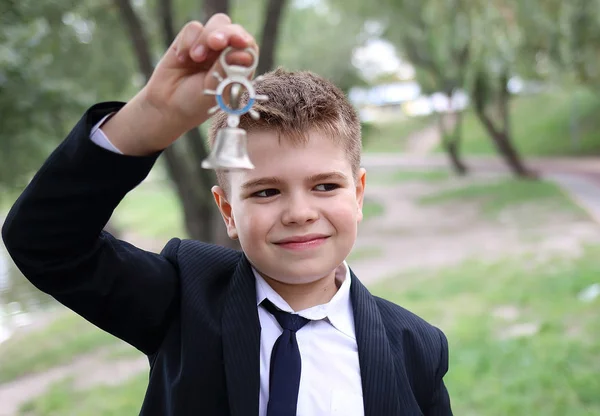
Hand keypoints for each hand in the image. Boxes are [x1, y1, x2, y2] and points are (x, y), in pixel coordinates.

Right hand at [103, 14, 256, 155]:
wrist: (167, 106)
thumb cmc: (196, 103)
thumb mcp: (215, 91)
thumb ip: (227, 71)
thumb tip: (244, 54)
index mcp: (238, 68)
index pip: (248, 46)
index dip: (244, 41)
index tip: (240, 42)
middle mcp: (226, 54)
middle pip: (234, 30)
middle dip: (227, 34)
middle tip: (216, 42)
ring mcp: (209, 45)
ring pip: (217, 23)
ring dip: (206, 38)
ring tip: (196, 57)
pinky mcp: (190, 40)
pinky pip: (193, 28)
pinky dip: (187, 42)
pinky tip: (182, 59)